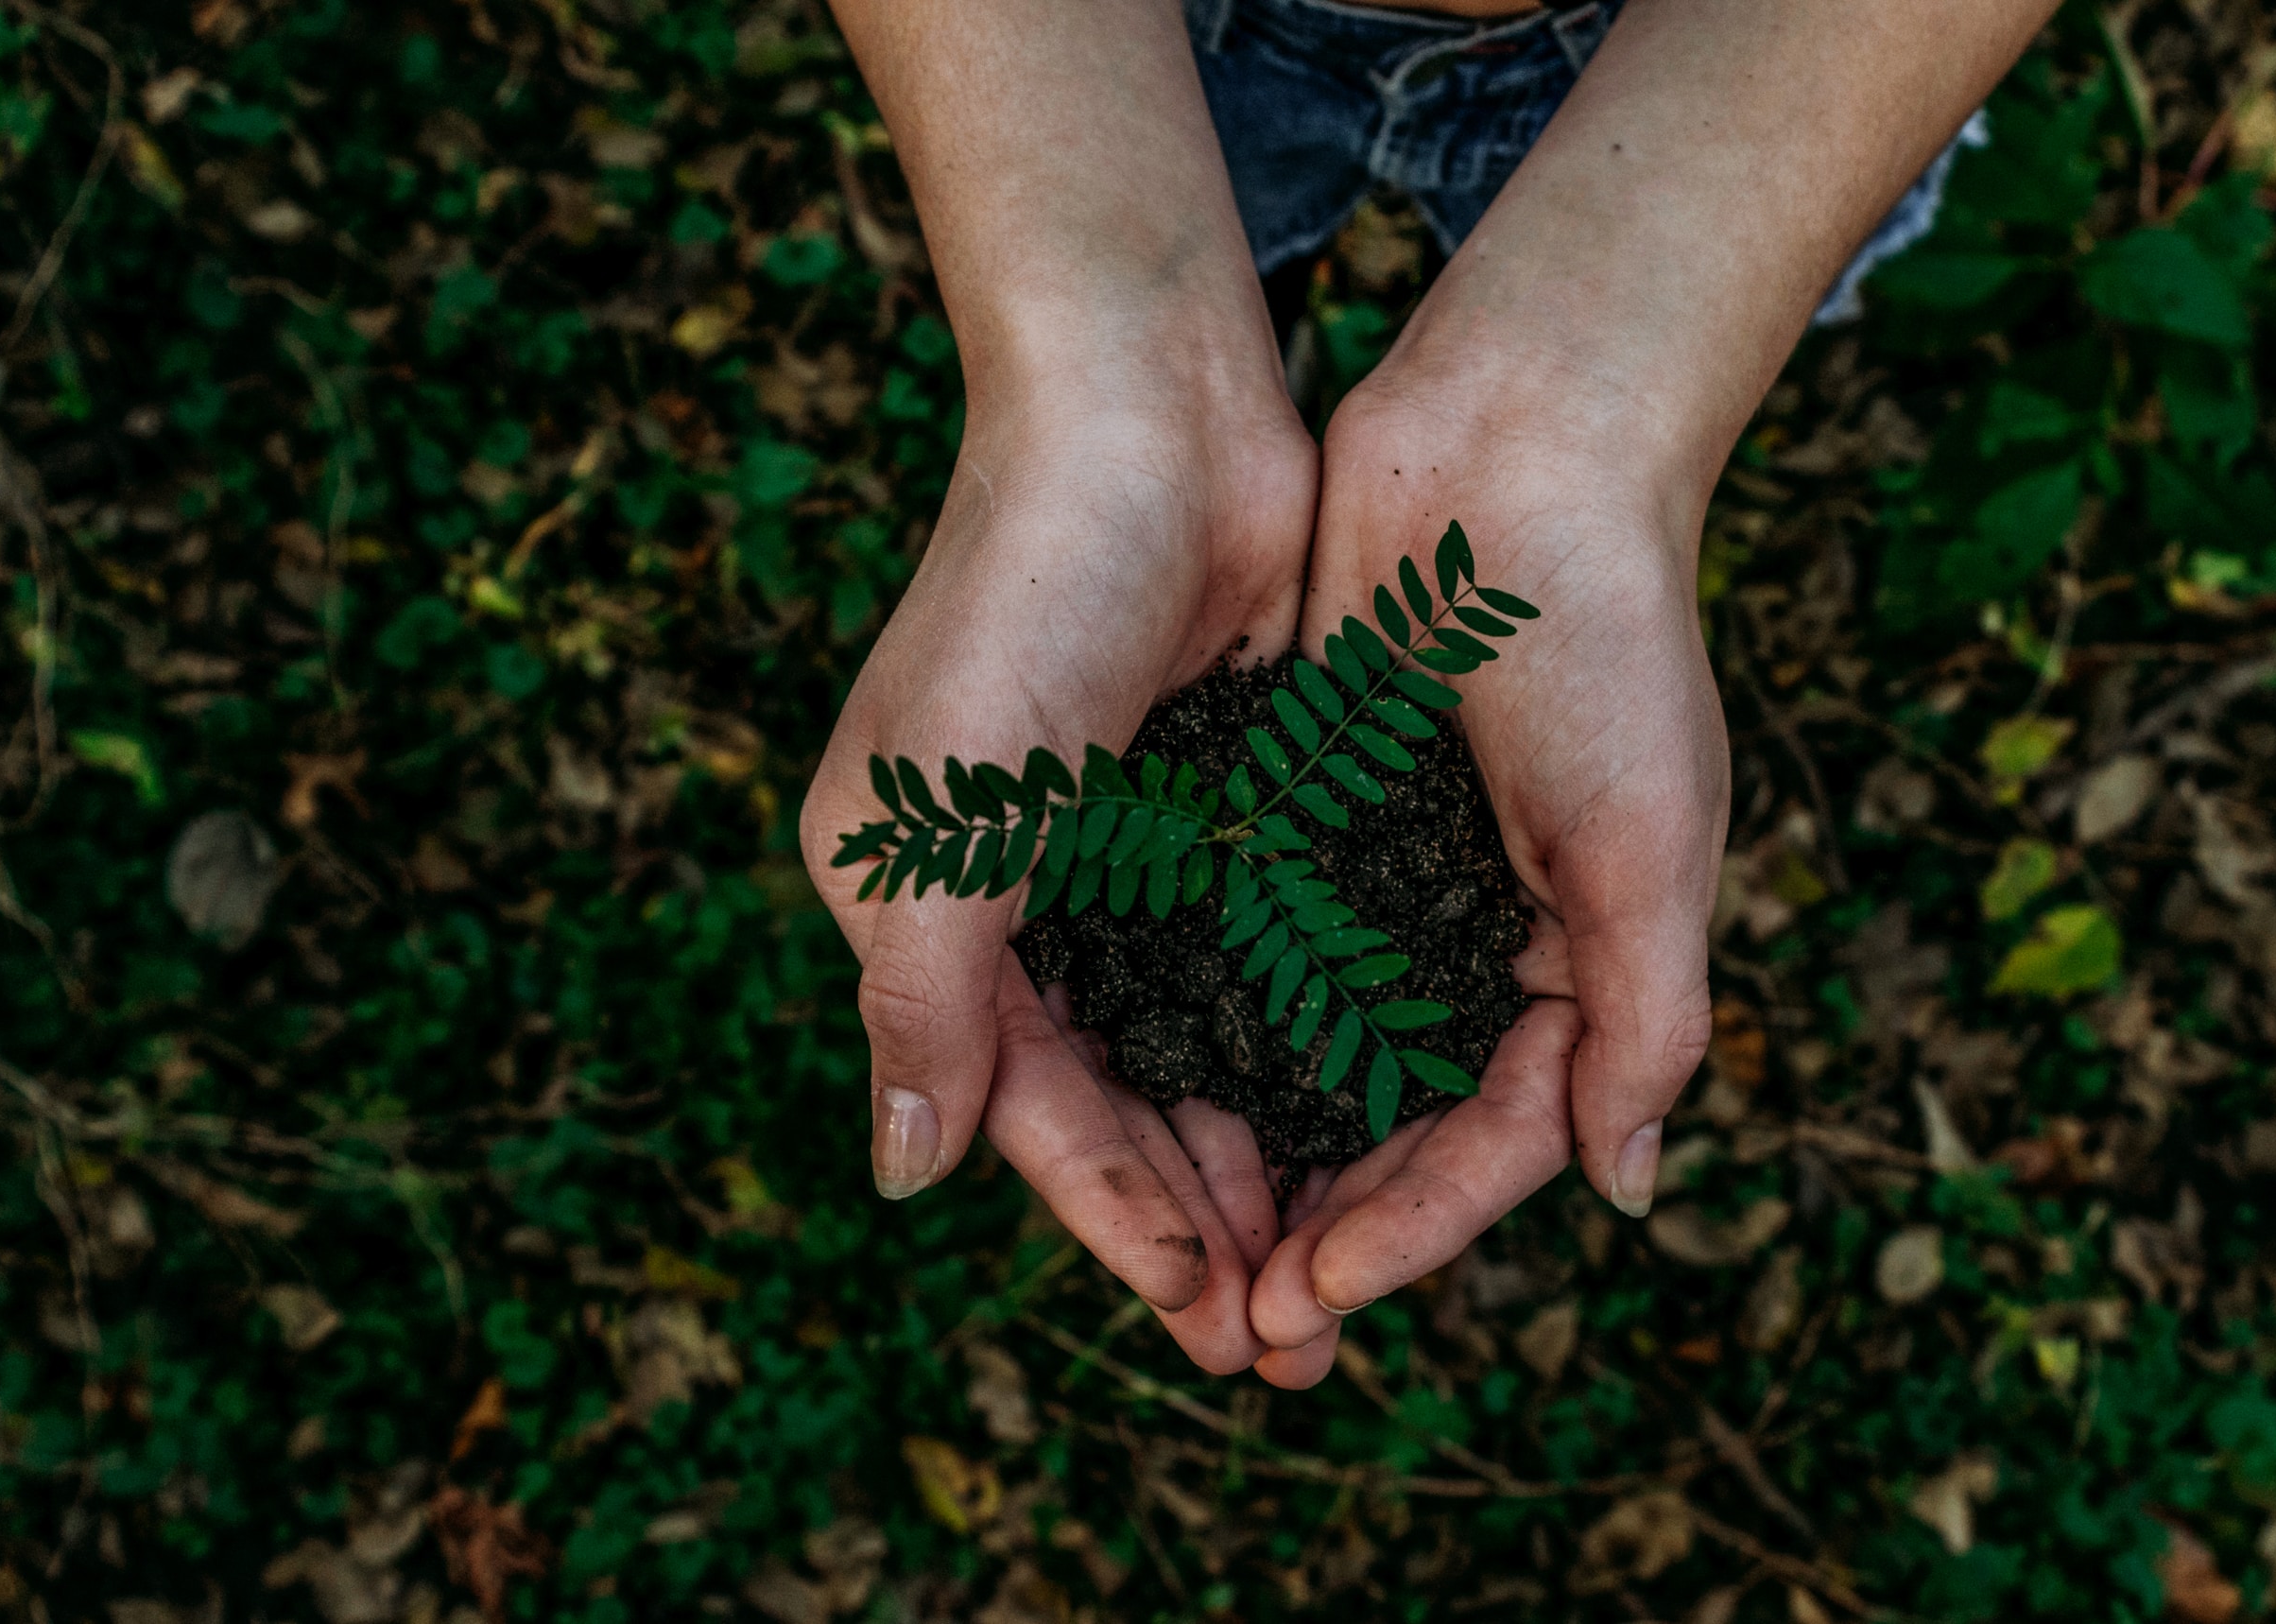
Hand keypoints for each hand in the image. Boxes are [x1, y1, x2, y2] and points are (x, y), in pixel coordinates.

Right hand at [802, 368, 1313, 1373]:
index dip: (1117, 1219)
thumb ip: (925, 1001)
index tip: (1208, 1318)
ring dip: (1262, 1155)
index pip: (1030, 1106)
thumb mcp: (944, 816)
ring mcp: (1131, 853)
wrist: (1150, 408)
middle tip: (1291, 1341)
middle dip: (1200, 1220)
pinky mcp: (1226, 806)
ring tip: (1337, 1268)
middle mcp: (1024, 896)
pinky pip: (1266, 961)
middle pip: (1121, 1100)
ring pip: (1202, 1048)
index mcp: (929, 908)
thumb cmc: (1024, 597)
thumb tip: (904, 1178)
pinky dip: (1307, 1045)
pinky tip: (1371, 1120)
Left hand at [1247, 368, 1726, 1379]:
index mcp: (1576, 962)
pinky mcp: (1300, 815)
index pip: (1492, 1141)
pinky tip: (1139, 1095)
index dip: (1410, 1231)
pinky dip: (1205, 1029)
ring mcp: (1381, 881)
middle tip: (1236, 1331)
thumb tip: (1624, 1190)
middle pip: (1392, 1127)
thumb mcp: (1650, 841)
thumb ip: (1646, 1019)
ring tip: (1182, 1255)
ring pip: (1307, 1060)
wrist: (1514, 445)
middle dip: (1322, 1231)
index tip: (1313, 1297)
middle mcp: (1474, 939)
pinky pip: (1247, 951)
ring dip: (1253, 1159)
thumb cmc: (1606, 638)